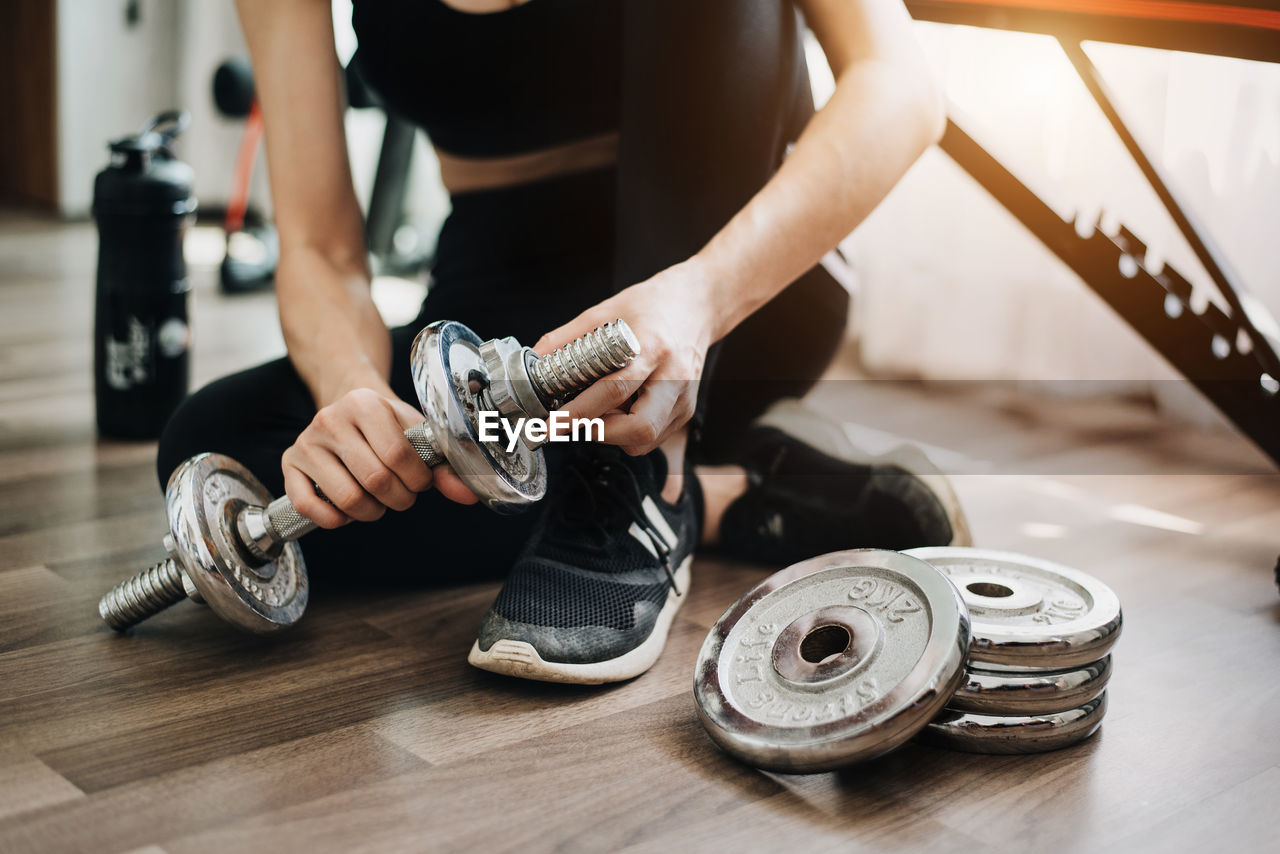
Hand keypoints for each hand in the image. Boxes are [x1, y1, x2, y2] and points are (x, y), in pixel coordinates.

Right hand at [282, 385, 477, 529]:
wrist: (348, 404)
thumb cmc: (386, 424)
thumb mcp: (415, 433)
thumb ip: (442, 464)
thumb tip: (468, 493)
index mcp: (365, 404)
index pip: (398, 455)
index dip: (417, 480)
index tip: (421, 482)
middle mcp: (331, 419)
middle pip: (375, 480)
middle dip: (399, 499)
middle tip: (403, 495)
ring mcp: (307, 442)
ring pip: (347, 498)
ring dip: (371, 512)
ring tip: (378, 502)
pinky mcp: (289, 464)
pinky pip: (308, 505)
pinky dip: (334, 519)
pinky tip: (348, 511)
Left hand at [534, 258, 714, 455]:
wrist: (697, 304)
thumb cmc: (652, 306)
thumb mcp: (605, 311)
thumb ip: (566, 338)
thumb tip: (535, 362)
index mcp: (652, 348)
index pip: (614, 390)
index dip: (578, 413)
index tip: (550, 424)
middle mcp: (673, 378)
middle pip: (639, 429)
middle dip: (599, 433)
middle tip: (574, 421)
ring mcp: (683, 398)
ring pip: (646, 440)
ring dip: (613, 434)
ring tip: (599, 409)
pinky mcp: (686, 410)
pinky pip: (652, 436)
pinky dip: (628, 431)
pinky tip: (620, 409)